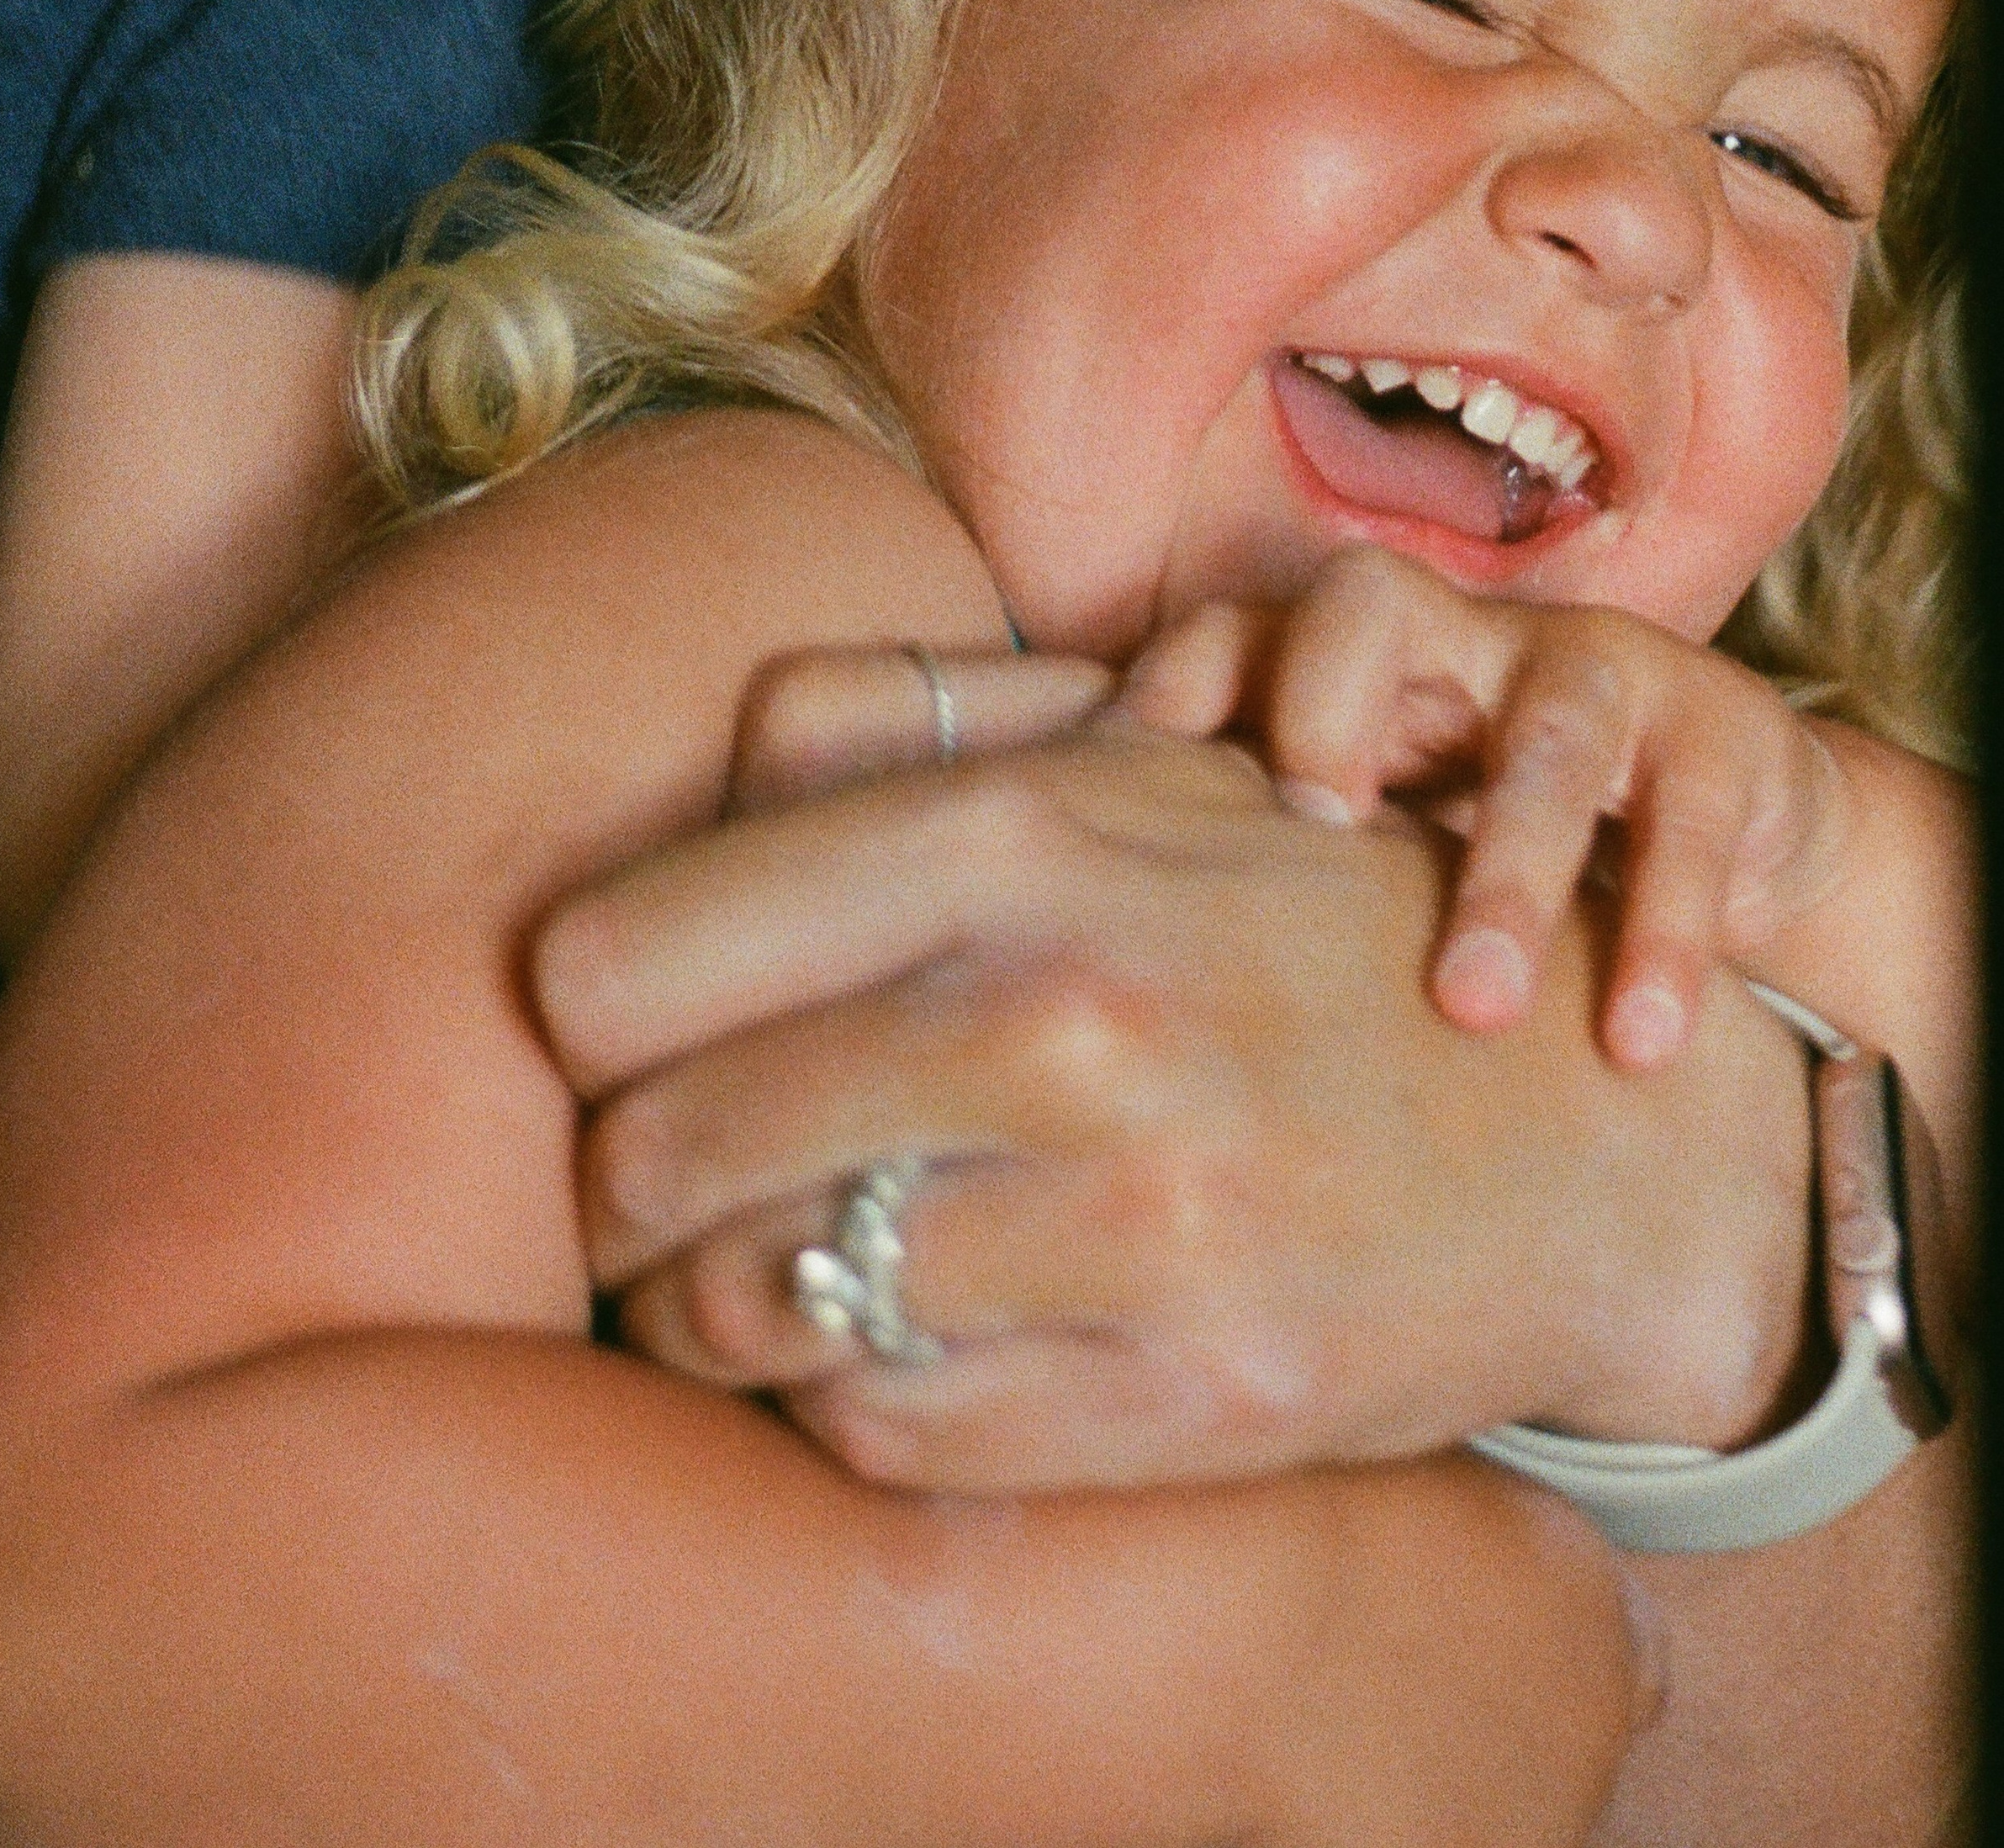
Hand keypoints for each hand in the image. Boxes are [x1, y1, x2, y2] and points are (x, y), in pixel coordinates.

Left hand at [536, 701, 1812, 1495]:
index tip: (618, 1039)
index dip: (582, 1017)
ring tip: (745, 1269)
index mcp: (1024, 833)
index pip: (621, 958)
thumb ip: (898, 734)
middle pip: (656, 1148)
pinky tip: (878, 1338)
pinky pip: (881, 1430)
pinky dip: (835, 1396)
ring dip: (710, 1305)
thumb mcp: (1127, 764)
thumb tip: (704, 766)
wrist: (1582, 1128)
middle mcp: (1071, 1017)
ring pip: (750, 1309)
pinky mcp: (1193, 1397)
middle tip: (655, 1183)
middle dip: (624, 1181)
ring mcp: (1141, 1220)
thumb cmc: (1296, 927)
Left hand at [1117, 549, 1850, 1067]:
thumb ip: (1239, 891)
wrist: (1727, 835)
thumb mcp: (1360, 862)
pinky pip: (1693, 816)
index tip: (1122, 827)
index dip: (1173, 701)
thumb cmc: (1482, 856)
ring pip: (1543, 734)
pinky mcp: (1720, 735)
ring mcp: (1592, 672)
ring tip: (1472, 1008)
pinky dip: (1665, 931)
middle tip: (1308, 846)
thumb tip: (1053, 1014)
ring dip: (1507, 874)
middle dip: (1326, 716)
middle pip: (1364, 609)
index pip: (1229, 634)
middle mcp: (1457, 639)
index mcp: (1343, 664)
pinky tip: (1638, 1043)